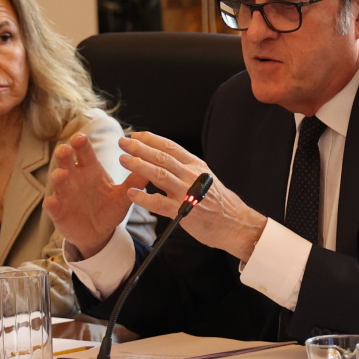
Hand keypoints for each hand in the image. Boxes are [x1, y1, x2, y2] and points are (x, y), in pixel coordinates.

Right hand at [44, 133, 140, 256]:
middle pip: (66, 161)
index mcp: (90, 170)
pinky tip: (53, 201)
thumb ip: (135, 181)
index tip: (81, 137)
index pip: (84, 152)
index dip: (81, 144)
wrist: (98, 232)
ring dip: (58, 176)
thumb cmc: (108, 208)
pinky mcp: (58, 210)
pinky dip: (52, 203)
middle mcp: (75, 178)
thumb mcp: (122, 195)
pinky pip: (52, 205)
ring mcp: (65, 193)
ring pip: (58, 181)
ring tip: (63, 174)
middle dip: (65, 154)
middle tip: (67, 149)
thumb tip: (152, 166)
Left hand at [115, 132, 267, 262]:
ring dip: (139, 165)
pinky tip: (131, 193)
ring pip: (159, 174)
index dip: (151, 139)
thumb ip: (186, 169)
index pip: (170, 146)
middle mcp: (192, 175)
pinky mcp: (184, 211)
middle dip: (139, 148)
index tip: (135, 135)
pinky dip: (143, 197)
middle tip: (123, 142)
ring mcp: (188, 192)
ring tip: (123, 159)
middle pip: (161, 157)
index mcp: (196, 165)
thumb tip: (165, 159)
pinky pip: (159, 203)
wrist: (234, 223)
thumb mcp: (205, 177)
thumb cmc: (218, 202)